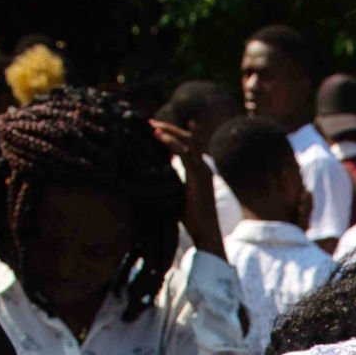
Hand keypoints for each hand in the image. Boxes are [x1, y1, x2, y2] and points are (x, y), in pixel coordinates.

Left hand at [148, 118, 224, 257]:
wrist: (205, 231)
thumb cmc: (192, 218)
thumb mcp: (177, 195)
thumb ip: (170, 182)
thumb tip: (150, 177)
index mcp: (199, 170)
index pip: (186, 145)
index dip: (171, 136)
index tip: (154, 130)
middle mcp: (203, 166)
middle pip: (188, 139)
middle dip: (169, 129)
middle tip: (150, 123)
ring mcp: (203, 170)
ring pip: (187, 142)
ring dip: (169, 132)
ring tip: (153, 127)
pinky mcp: (199, 175)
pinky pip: (185, 153)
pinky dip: (173, 142)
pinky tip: (160, 136)